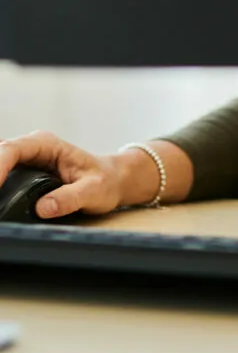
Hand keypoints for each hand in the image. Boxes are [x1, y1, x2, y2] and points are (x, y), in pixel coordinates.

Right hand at [0, 131, 125, 218]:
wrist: (112, 180)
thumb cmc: (105, 181)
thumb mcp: (94, 191)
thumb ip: (70, 198)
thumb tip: (43, 207)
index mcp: (49, 145)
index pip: (14, 150)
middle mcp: (35, 147)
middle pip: (0, 153)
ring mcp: (28, 159)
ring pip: (0, 161)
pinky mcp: (24, 171)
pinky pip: (4, 171)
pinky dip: (0, 179)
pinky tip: (0, 195)